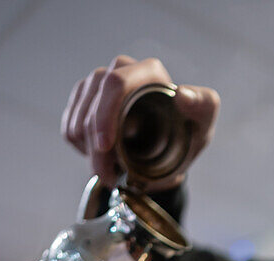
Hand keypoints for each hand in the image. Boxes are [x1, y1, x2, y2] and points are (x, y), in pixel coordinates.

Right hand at [61, 55, 219, 189]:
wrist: (170, 152)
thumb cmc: (187, 134)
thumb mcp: (203, 122)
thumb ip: (202, 106)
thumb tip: (182, 96)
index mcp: (148, 72)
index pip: (116, 83)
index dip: (104, 114)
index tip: (105, 146)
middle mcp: (120, 71)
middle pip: (92, 101)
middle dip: (95, 143)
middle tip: (107, 175)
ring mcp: (99, 86)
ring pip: (78, 116)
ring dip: (88, 152)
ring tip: (110, 174)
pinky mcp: (84, 103)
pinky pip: (70, 126)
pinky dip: (80, 148)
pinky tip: (99, 158)